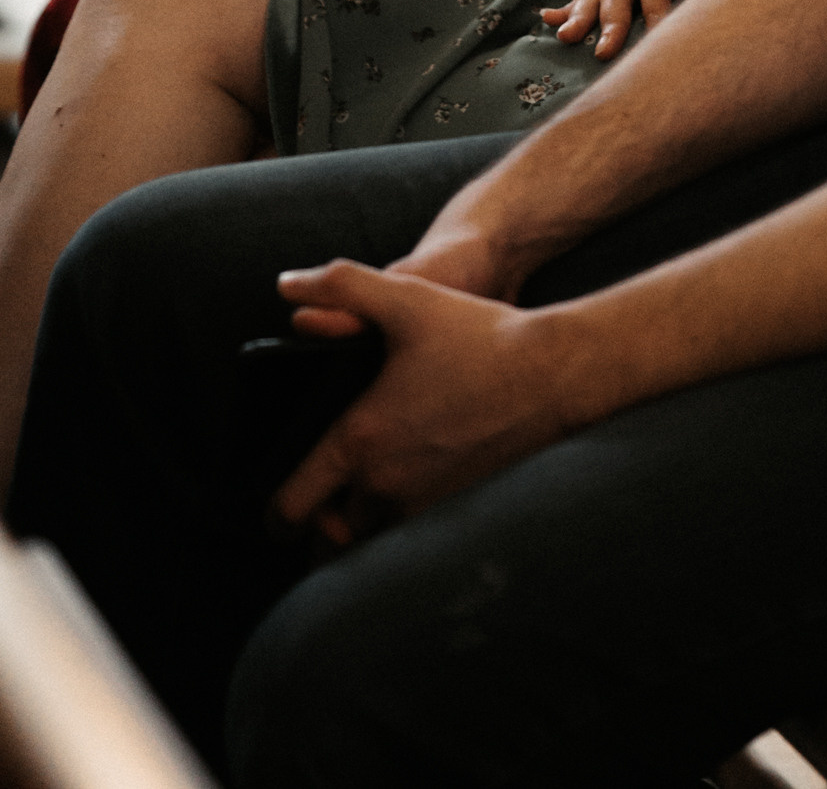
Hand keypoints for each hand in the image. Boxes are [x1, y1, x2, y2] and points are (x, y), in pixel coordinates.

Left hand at [271, 263, 584, 541]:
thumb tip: (286, 283)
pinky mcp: (456, 512)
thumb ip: (341, 285)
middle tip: (321, 504)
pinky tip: (409, 491)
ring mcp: (422, 506)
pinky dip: (396, 529)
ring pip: (368, 543)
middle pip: (326, 538)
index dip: (273, 517)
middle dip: (317, 527)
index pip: (290, 507)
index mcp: (359, 441)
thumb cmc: (479, 335)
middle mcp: (384, 485)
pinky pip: (407, 540)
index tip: (274, 517)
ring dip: (356, 531)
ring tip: (360, 500)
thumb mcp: (407, 298)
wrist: (553, 374)